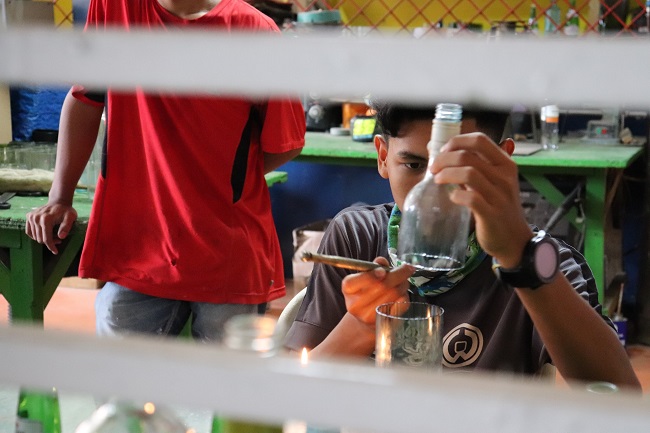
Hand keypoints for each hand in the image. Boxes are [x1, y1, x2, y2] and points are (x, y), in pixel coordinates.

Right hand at [25, 203, 77, 254]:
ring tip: (54, 235)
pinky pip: (29, 231)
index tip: (55, 252)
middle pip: (40, 238)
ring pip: (35, 236)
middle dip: (50, 242)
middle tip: (59, 239)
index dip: (51, 246)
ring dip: (44, 238)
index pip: (46, 238)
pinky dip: (36, 235)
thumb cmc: (66, 211)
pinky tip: (44, 234)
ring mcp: (31, 217)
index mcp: (46, 219)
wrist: (59, 202)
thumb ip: (66, 227)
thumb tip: (61, 237)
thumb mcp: (71, 218)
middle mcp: (36, 218)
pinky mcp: (29, 217)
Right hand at [341, 257, 412, 325]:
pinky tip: (401, 292)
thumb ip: (373, 266)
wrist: (364, 315)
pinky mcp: (384, 321)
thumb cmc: (365, 290)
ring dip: (403, 283)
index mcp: (348, 288)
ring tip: (403, 280)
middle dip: (398, 274)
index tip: (383, 270)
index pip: (358, 280)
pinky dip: (405, 295)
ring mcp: (369, 315)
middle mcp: (356, 304)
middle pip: (381, 286)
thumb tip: (381, 262)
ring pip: (394, 293)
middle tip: (407, 268)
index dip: (372, 275)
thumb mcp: (364, 276)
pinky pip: (401, 303)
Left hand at [432, 133, 532, 266]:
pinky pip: (470, 198)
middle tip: (433, 168)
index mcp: (505, 164)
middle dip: (444, 159)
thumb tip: (441, 154)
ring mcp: (499, 195)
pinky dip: (456, 195)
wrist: (514, 239)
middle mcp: (505, 176)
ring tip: (437, 180)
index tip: (443, 151)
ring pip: (468, 173)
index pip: (479, 140)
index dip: (456, 142)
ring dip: (447, 174)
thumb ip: (474, 168)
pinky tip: (452, 197)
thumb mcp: (492, 182)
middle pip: (468, 155)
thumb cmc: (498, 207)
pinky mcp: (492, 214)